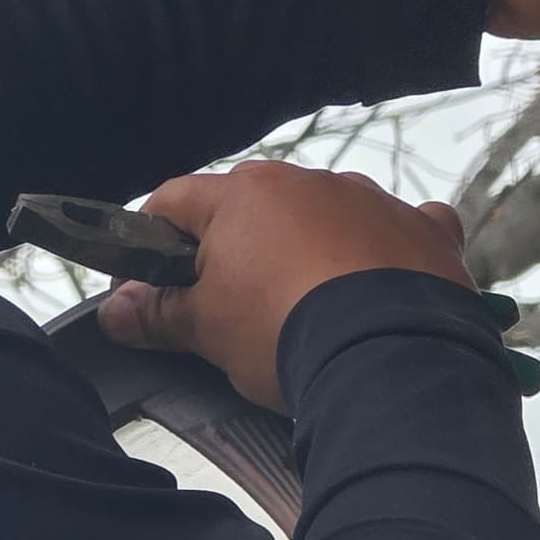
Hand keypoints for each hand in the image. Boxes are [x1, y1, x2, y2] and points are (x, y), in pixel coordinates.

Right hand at [98, 159, 472, 409]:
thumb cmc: (285, 332)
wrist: (392, 356)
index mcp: (245, 195)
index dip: (150, 242)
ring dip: (311, 245)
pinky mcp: (424, 231)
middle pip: (253, 206)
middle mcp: (309, 182)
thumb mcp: (208, 331)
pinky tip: (388, 279)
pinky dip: (390, 248)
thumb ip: (159, 315)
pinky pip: (402, 227)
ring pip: (326, 213)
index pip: (175, 201)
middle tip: (228, 305)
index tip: (143, 287)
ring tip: (309, 304)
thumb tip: (115, 312)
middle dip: (235, 248)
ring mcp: (372, 200)